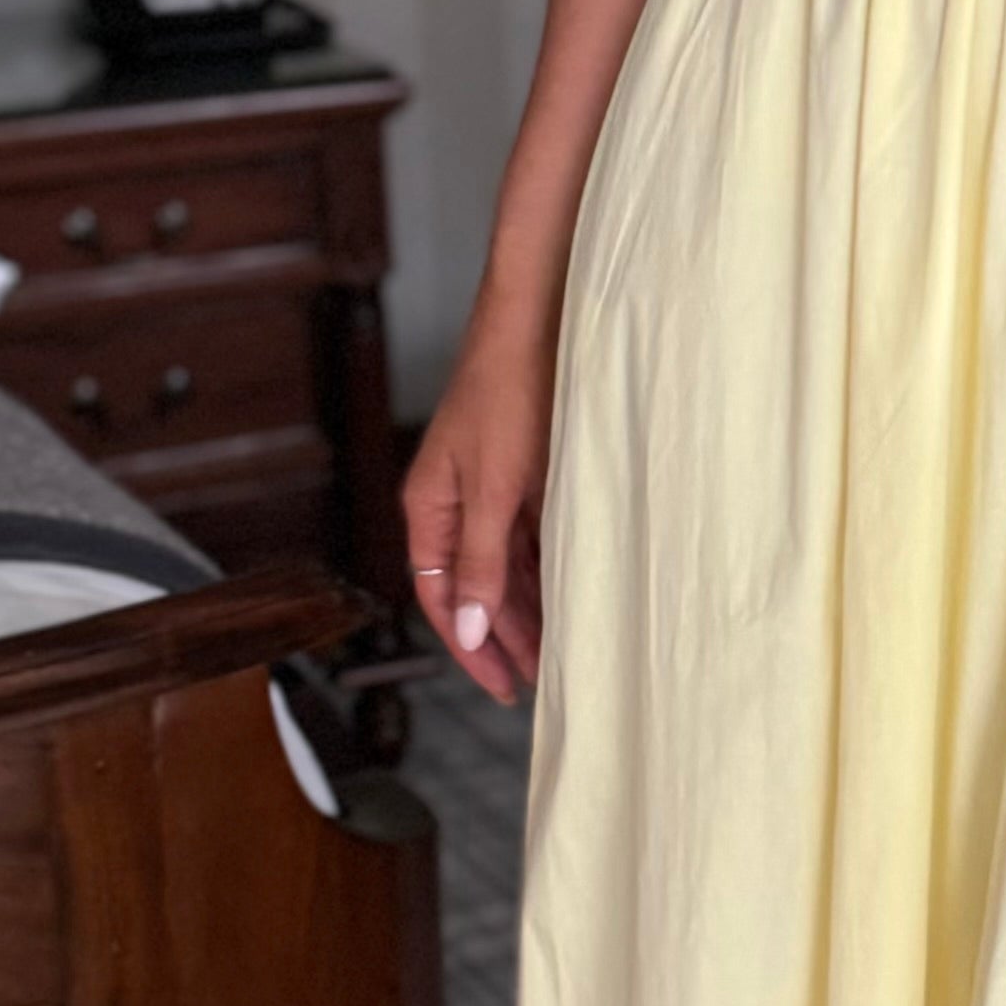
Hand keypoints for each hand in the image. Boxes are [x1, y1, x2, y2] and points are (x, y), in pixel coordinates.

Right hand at [401, 320, 552, 704]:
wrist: (538, 318)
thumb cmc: (508, 390)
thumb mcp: (496, 487)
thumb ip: (483, 560)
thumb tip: (470, 628)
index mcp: (430, 506)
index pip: (442, 598)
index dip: (472, 647)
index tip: (505, 686)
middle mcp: (455, 502)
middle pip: (476, 588)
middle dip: (506, 635)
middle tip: (543, 681)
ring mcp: (491, 488)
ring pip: (507, 566)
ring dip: (531, 607)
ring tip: (563, 649)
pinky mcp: (525, 473)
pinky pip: (532, 538)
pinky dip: (550, 569)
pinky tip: (575, 594)